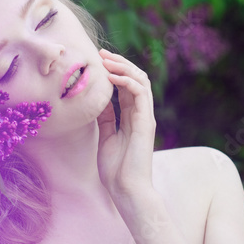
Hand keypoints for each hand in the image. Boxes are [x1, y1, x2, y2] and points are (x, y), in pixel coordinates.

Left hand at [96, 49, 155, 196]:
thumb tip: (98, 101)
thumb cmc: (116, 169)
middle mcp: (141, 114)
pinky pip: (141, 92)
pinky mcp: (146, 121)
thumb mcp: (105, 137)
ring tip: (105, 59)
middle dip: (118, 63)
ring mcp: (145, 117)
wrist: (127, 190)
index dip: (114, 71)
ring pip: (141, 80)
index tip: (97, 61)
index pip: (126, 86)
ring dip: (123, 66)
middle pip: (135, 78)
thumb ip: (105, 119)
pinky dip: (127, 80)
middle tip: (100, 53)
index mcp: (131, 117)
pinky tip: (111, 76)